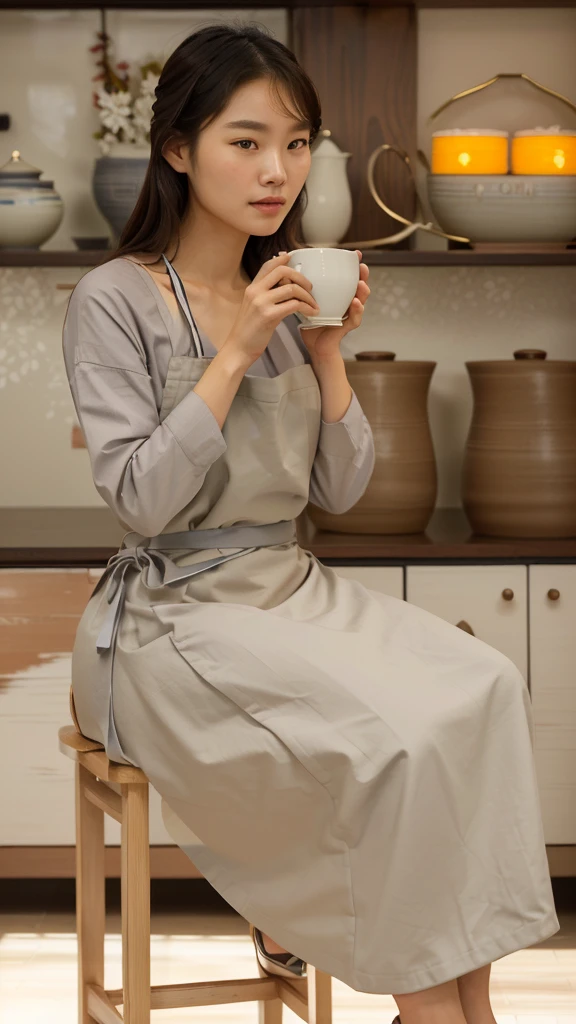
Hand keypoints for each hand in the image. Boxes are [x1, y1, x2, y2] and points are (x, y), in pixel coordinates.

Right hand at [222, 252, 319, 366]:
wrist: (238, 348)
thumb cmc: (248, 331)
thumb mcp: (253, 307)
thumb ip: (265, 295)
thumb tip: (283, 286)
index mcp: (252, 288)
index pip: (268, 265)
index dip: (282, 259)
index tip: (293, 257)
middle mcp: (255, 291)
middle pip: (282, 271)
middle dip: (301, 277)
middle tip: (310, 287)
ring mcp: (261, 303)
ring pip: (291, 288)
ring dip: (307, 295)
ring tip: (313, 303)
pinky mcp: (269, 315)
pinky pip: (294, 305)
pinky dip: (306, 307)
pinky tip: (311, 312)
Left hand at [297, 251, 369, 361]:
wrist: (314, 345)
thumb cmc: (311, 322)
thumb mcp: (304, 301)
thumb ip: (297, 288)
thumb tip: (284, 272)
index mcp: (339, 294)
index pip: (348, 277)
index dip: (353, 266)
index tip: (355, 254)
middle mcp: (347, 302)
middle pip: (359, 285)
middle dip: (363, 275)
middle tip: (362, 266)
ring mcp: (349, 314)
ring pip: (361, 300)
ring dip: (363, 291)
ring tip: (361, 284)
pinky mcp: (347, 326)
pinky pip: (355, 318)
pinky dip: (357, 310)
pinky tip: (355, 303)